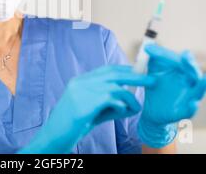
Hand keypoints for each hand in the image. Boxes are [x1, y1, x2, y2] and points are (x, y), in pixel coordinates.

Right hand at [18, 65, 154, 153]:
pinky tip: (123, 112)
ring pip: (114, 86)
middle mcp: (80, 83)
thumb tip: (130, 101)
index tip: (140, 72)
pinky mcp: (82, 105)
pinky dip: (121, 105)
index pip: (106, 69)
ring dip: (130, 97)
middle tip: (152, 80)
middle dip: (135, 76)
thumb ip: (108, 103)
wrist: (53, 137)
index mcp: (80, 81)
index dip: (125, 69)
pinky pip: (109, 99)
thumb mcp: (91, 110)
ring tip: (136, 107)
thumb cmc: (73, 125)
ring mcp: (80, 92)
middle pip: (113, 73)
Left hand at [138, 44, 205, 147]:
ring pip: (198, 92)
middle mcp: (188, 83)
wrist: (147, 108)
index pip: (182, 60)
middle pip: (194, 73)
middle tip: (186, 57)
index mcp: (182, 70)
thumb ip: (153, 59)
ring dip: (203, 86)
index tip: (172, 53)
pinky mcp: (181, 113)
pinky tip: (193, 104)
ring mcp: (188, 98)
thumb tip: (148, 46)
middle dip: (192, 66)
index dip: (175, 56)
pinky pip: (189, 111)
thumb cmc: (153, 85)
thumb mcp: (151, 70)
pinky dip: (191, 108)